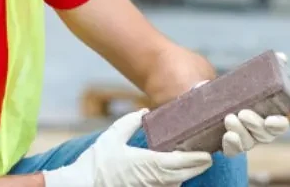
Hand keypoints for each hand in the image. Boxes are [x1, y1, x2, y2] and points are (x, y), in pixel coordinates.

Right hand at [42, 109, 212, 186]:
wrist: (81, 185)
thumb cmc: (96, 163)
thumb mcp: (112, 136)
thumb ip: (130, 122)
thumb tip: (144, 111)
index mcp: (146, 163)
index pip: (178, 162)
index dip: (194, 159)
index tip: (207, 155)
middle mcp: (150, 179)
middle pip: (181, 175)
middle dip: (196, 167)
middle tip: (208, 159)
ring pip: (174, 184)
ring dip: (186, 175)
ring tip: (195, 165)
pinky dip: (173, 183)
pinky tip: (175, 177)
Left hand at [220, 52, 289, 156]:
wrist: (217, 98)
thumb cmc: (242, 88)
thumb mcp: (254, 77)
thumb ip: (271, 68)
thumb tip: (282, 57)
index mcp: (271, 118)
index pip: (280, 125)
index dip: (278, 125)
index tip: (271, 120)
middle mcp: (261, 132)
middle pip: (264, 136)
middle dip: (255, 125)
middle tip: (242, 113)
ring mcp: (246, 140)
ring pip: (248, 143)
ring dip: (241, 132)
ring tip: (229, 118)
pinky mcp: (230, 145)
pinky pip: (233, 151)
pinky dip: (231, 145)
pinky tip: (227, 135)